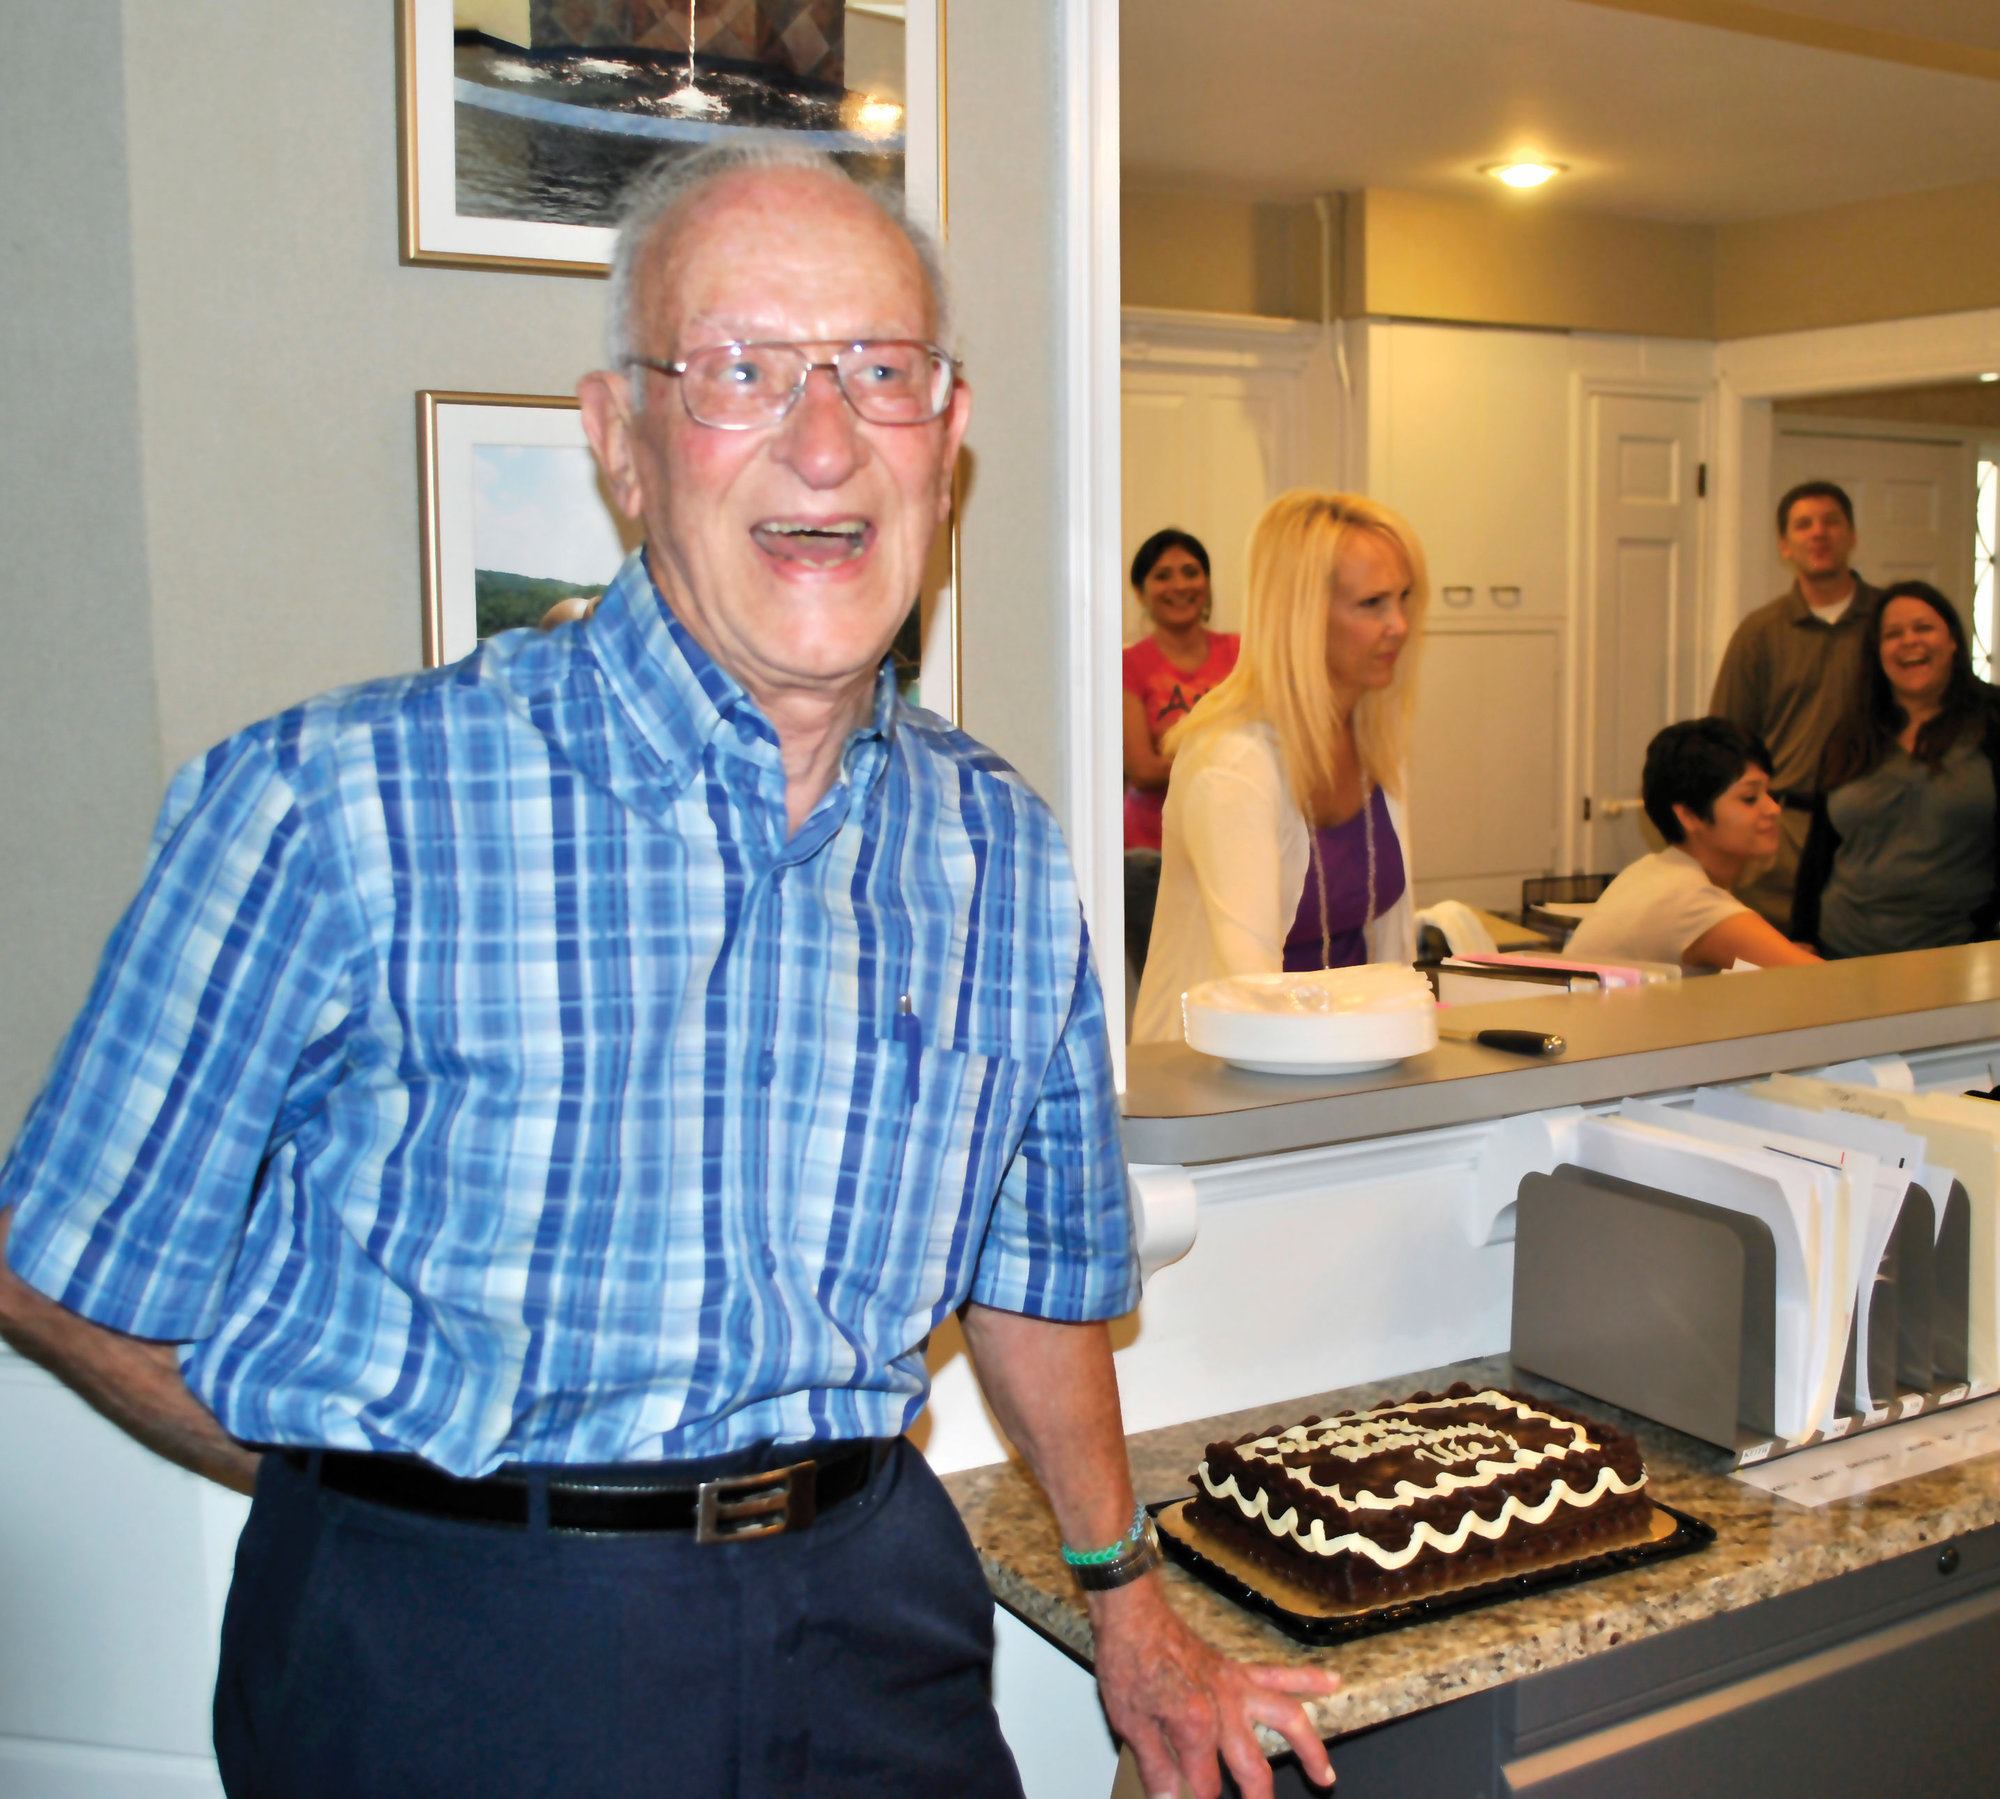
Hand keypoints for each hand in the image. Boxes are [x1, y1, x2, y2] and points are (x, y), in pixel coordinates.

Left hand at [1091, 1576, 1338, 1797]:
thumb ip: (1156, 1766)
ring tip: (1325, 1775)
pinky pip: (1279, 1675)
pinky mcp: (1238, 1671)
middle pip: (1251, 1766)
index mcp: (1195, 1726)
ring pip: (1286, 1719)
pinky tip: (1332, 1682)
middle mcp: (1225, 1709)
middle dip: (1257, 1796)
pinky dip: (1308, 1678)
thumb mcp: (1131, 1723)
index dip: (1198, 1798)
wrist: (1133, 1617)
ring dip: (1309, 1749)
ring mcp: (1237, 1688)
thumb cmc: (1129, 1665)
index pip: (1205, 1783)